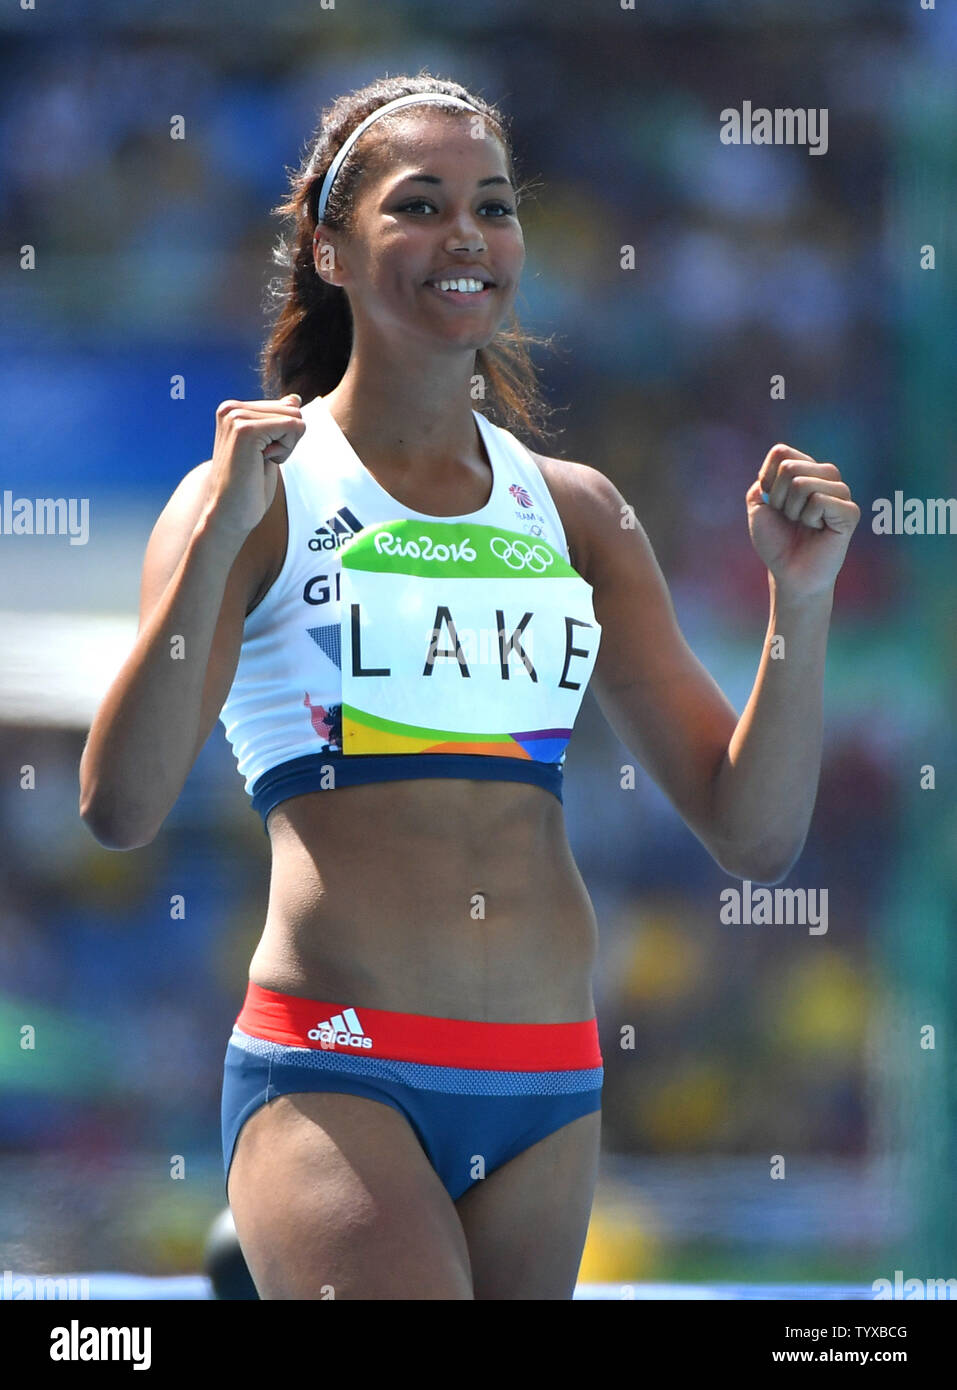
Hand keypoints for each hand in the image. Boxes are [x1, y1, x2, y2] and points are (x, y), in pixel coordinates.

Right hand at [202, 393, 305, 539]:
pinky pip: (293, 427)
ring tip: (259, 463)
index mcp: (234, 409)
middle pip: (293, 410)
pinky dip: (286, 451)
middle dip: (288, 440)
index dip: (284, 437)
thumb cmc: (248, 487)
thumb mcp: (268, 447)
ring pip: (295, 418)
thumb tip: (295, 398)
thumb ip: (278, 420)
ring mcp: (236, 416)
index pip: (286, 408)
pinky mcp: (245, 429)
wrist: (229, 515)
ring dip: (286, 446)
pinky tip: (262, 463)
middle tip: (262, 461)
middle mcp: (231, 408)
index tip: (261, 456)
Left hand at [746, 443, 860, 599]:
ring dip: (793, 510)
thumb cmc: (776, 541)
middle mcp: (826, 476)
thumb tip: (784, 465)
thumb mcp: (758, 506)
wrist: (789, 573)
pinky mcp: (850, 511)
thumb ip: (765, 479)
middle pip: (789, 467)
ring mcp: (841, 492)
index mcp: (806, 470)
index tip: (772, 504)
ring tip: (804, 524)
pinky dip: (809, 518)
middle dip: (778, 498)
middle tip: (789, 518)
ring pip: (803, 483)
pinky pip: (820, 500)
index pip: (781, 452)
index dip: (767, 480)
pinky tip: (818, 529)